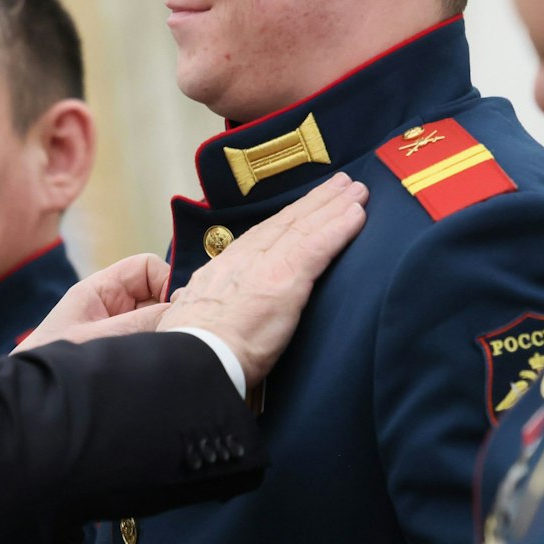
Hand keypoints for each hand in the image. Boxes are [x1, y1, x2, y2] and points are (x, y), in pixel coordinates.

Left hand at [18, 254, 170, 350]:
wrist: (32, 403)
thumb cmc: (52, 362)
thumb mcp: (99, 338)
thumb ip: (142, 323)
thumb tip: (183, 309)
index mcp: (100, 290)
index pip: (146, 268)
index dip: (166, 282)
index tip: (177, 308)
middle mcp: (112, 306)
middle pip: (157, 295)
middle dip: (170, 311)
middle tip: (179, 333)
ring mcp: (118, 330)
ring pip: (158, 321)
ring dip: (166, 334)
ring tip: (164, 353)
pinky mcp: (122, 352)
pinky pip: (151, 343)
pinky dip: (159, 350)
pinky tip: (158, 365)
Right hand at [160, 175, 366, 384]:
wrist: (194, 359)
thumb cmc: (191, 349)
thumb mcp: (186, 315)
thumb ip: (195, 304)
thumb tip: (187, 303)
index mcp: (223, 269)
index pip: (261, 236)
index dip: (286, 219)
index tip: (303, 206)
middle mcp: (244, 259)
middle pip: (287, 222)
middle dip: (315, 202)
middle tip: (341, 184)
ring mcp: (266, 266)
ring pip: (305, 227)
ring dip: (334, 206)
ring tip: (357, 191)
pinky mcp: (286, 279)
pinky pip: (318, 246)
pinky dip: (339, 228)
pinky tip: (357, 215)